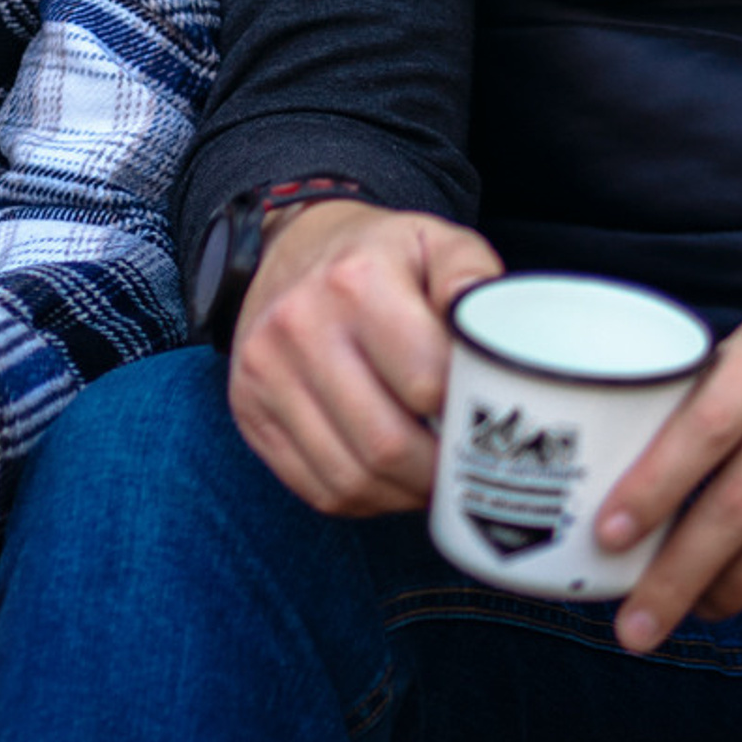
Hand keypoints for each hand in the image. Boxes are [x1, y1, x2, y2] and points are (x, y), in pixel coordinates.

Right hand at [228, 200, 502, 516]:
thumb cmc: (378, 258)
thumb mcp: (435, 242)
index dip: (469, 413)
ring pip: (351, 479)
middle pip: (387, 444)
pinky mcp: (248, 410)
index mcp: (357, 279)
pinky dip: (366, 499)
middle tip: (470, 467)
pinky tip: (390, 478)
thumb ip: (473, 278)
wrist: (292, 249)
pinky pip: (318, 489)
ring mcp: (266, 371)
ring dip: (404, 495)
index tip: (491, 422)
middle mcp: (300, 323)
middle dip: (441, 472)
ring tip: (432, 476)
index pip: (426, 383)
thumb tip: (493, 336)